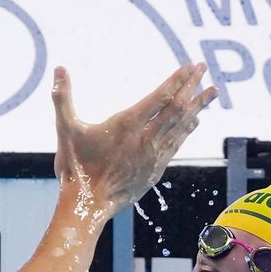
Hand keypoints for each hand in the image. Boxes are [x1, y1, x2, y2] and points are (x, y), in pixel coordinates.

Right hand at [51, 63, 217, 217]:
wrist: (87, 205)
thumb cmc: (75, 168)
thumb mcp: (65, 129)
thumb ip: (62, 98)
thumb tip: (58, 69)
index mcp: (126, 125)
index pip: (160, 97)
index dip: (177, 80)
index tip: (190, 66)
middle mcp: (145, 138)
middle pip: (177, 108)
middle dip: (192, 86)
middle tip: (204, 68)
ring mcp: (153, 155)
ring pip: (181, 126)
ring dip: (197, 106)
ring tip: (212, 92)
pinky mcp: (154, 170)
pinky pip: (176, 144)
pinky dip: (187, 129)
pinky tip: (194, 122)